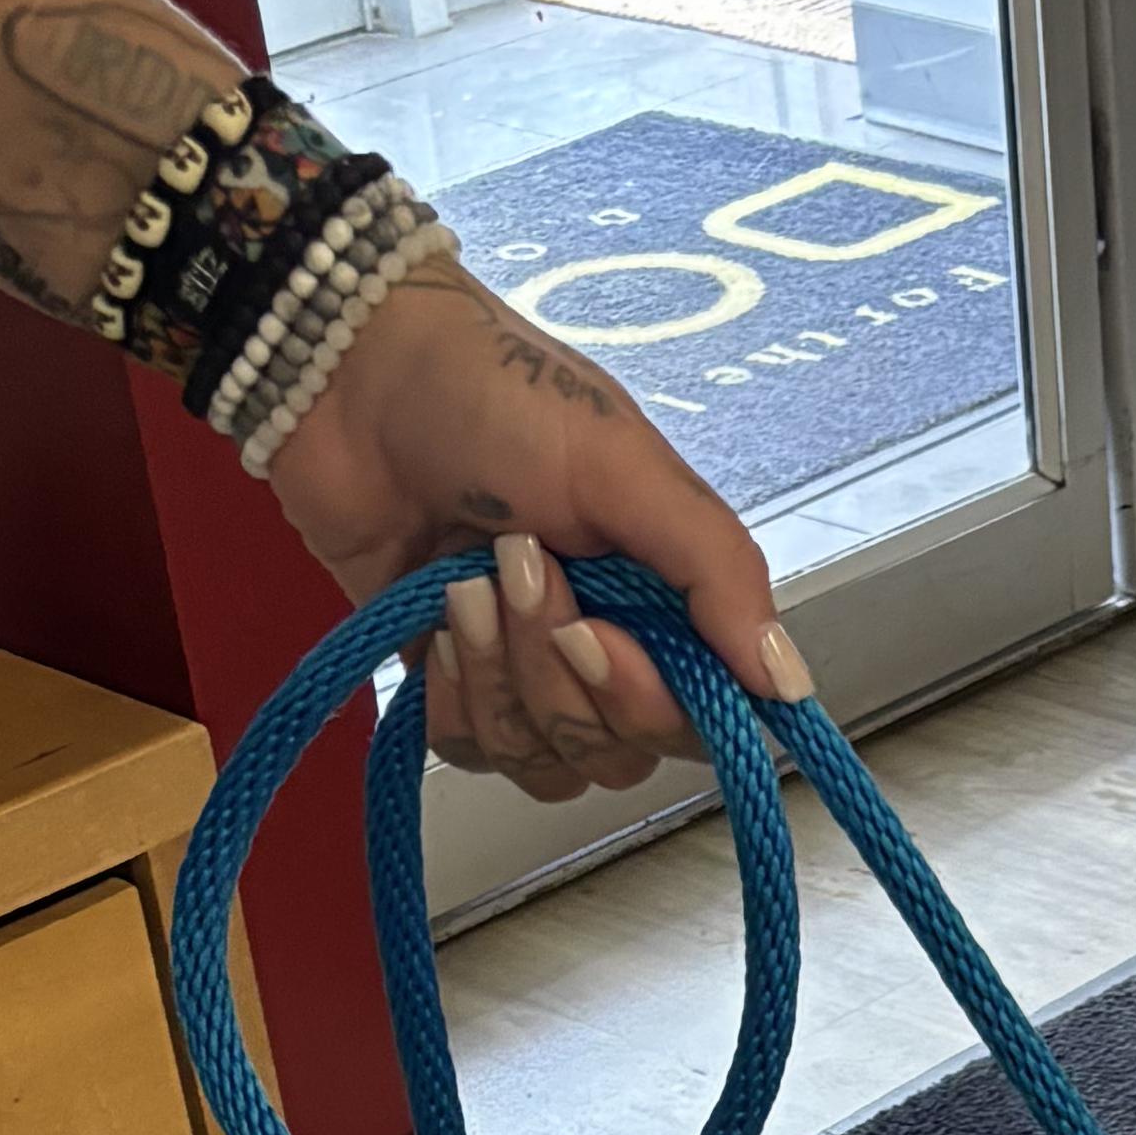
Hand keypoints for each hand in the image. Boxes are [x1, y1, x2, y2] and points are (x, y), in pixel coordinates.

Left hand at [262, 262, 804, 805]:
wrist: (347, 372)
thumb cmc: (489, 392)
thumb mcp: (624, 465)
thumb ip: (717, 573)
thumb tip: (788, 687)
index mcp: (663, 588)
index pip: (696, 715)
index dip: (648, 701)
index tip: (595, 633)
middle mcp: (605, 636)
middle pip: (619, 752)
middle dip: (557, 676)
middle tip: (513, 569)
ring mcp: (523, 666)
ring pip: (545, 762)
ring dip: (499, 681)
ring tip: (461, 581)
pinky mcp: (447, 680)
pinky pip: (473, 753)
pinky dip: (452, 701)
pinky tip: (431, 623)